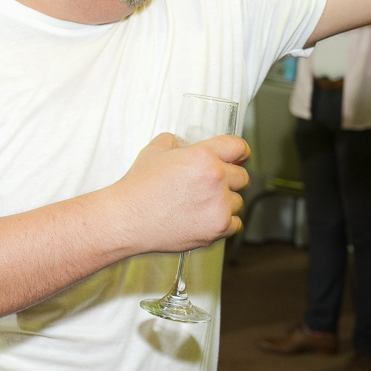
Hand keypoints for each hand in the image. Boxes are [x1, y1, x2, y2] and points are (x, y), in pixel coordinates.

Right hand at [112, 133, 251, 254]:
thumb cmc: (138, 189)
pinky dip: (224, 222)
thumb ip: (175, 142)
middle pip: (242, 176)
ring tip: (200, 205)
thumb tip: (183, 145)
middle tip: (210, 186)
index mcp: (203, 156)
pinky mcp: (218, 228)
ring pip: (238, 202)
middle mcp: (216, 178)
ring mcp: (219, 205)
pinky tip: (205, 218)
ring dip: (225, 202)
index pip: (238, 147)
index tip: (241, 157)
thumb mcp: (154, 151)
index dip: (240, 152)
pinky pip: (235, 224)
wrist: (128, 219)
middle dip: (229, 179)